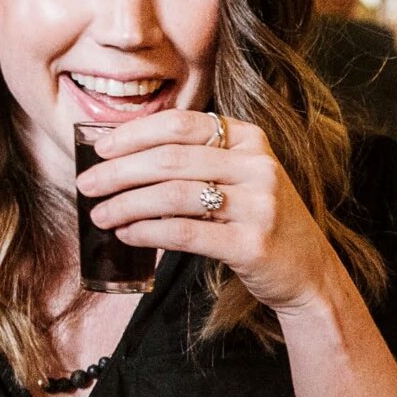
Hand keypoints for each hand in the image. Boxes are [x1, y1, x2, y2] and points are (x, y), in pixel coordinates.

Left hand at [78, 109, 340, 315]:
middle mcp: (258, 167)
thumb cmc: (262, 222)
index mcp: (251, 140)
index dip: (134, 134)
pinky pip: (186, 233)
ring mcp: (259, 205)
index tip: (100, 148)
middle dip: (119, 172)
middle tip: (87, 184)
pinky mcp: (253, 244)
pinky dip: (148, 233)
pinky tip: (127, 235)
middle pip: (171, 159)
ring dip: (126, 204)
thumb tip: (123, 157)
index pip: (181, 124)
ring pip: (174, 195)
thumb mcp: (242, 178)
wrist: (309, 272)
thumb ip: (199, 161)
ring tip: (100, 215)